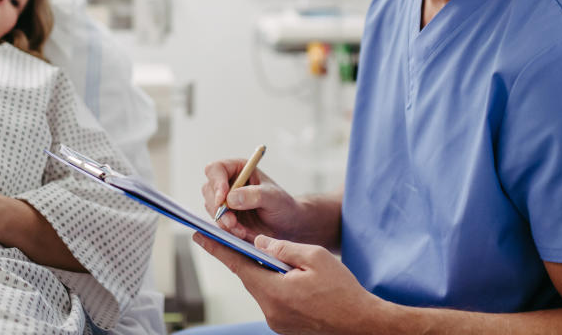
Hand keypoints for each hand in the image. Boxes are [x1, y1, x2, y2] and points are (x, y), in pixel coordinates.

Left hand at [193, 232, 380, 334]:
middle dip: (244, 257)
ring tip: (279, 260)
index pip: (238, 264)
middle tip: (233, 238)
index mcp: (274, 291)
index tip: (199, 236)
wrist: (362, 325)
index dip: (217, 248)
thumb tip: (259, 242)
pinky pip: (273, 300)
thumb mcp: (315, 257)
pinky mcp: (285, 327)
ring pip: (262, 288)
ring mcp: (277, 322)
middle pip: (249, 276)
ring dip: (265, 272)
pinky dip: (275, 286)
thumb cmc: (343, 290)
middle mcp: (270, 310)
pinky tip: (288, 278)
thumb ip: (283, 247)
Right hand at [202, 159, 305, 243]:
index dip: (216, 183)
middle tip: (232, 222)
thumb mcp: (274, 198)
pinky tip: (242, 234)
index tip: (222, 200)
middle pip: (209, 190)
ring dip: (223, 221)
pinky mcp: (225, 217)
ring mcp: (224, 201)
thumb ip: (255, 195)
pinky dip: (227, 230)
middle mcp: (228, 182)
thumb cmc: (283, 205)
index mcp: (239, 169)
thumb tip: (230, 198)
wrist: (287, 225)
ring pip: (211, 208)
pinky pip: (217, 223)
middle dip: (218, 208)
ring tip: (242, 231)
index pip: (216, 170)